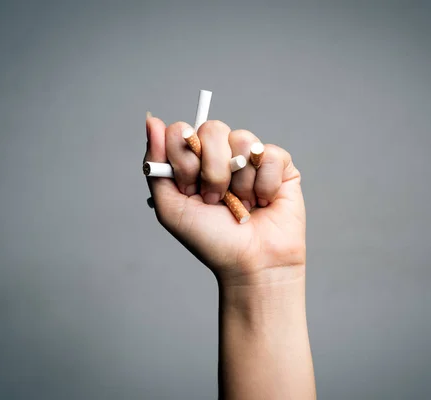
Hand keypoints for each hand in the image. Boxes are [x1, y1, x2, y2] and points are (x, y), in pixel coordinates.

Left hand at [144, 117, 305, 285]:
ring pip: (243, 138)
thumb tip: (151, 120)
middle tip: (216, 200)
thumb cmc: (212, 240)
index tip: (189, 189)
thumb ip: (156, 165)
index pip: (182, 130)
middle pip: (213, 129)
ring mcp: (251, 158)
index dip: (185, 159)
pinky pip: (269, 153)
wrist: (251, 263)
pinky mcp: (279, 164)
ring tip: (243, 204)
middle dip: (213, 171)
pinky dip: (264, 184)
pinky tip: (264, 202)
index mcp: (194, 162)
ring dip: (241, 182)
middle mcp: (221, 155)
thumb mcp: (170, 207)